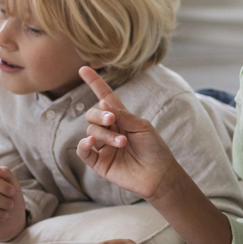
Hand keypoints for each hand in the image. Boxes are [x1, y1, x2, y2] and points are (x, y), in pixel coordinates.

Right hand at [75, 66, 180, 199]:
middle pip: (92, 115)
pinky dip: (84, 144)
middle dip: (100, 116)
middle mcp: (109, 130)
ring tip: (122, 142)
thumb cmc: (154, 148)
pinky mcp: (99, 162)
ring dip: (105, 134)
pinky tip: (92, 141)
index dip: (94, 83)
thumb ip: (122, 115)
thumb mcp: (142, 126)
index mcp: (121, 118)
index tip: (84, 68)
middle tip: (112, 121)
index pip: (104, 97)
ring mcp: (102, 146)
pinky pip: (83, 151)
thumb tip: (102, 104)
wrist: (159, 174)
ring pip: (91, 131)